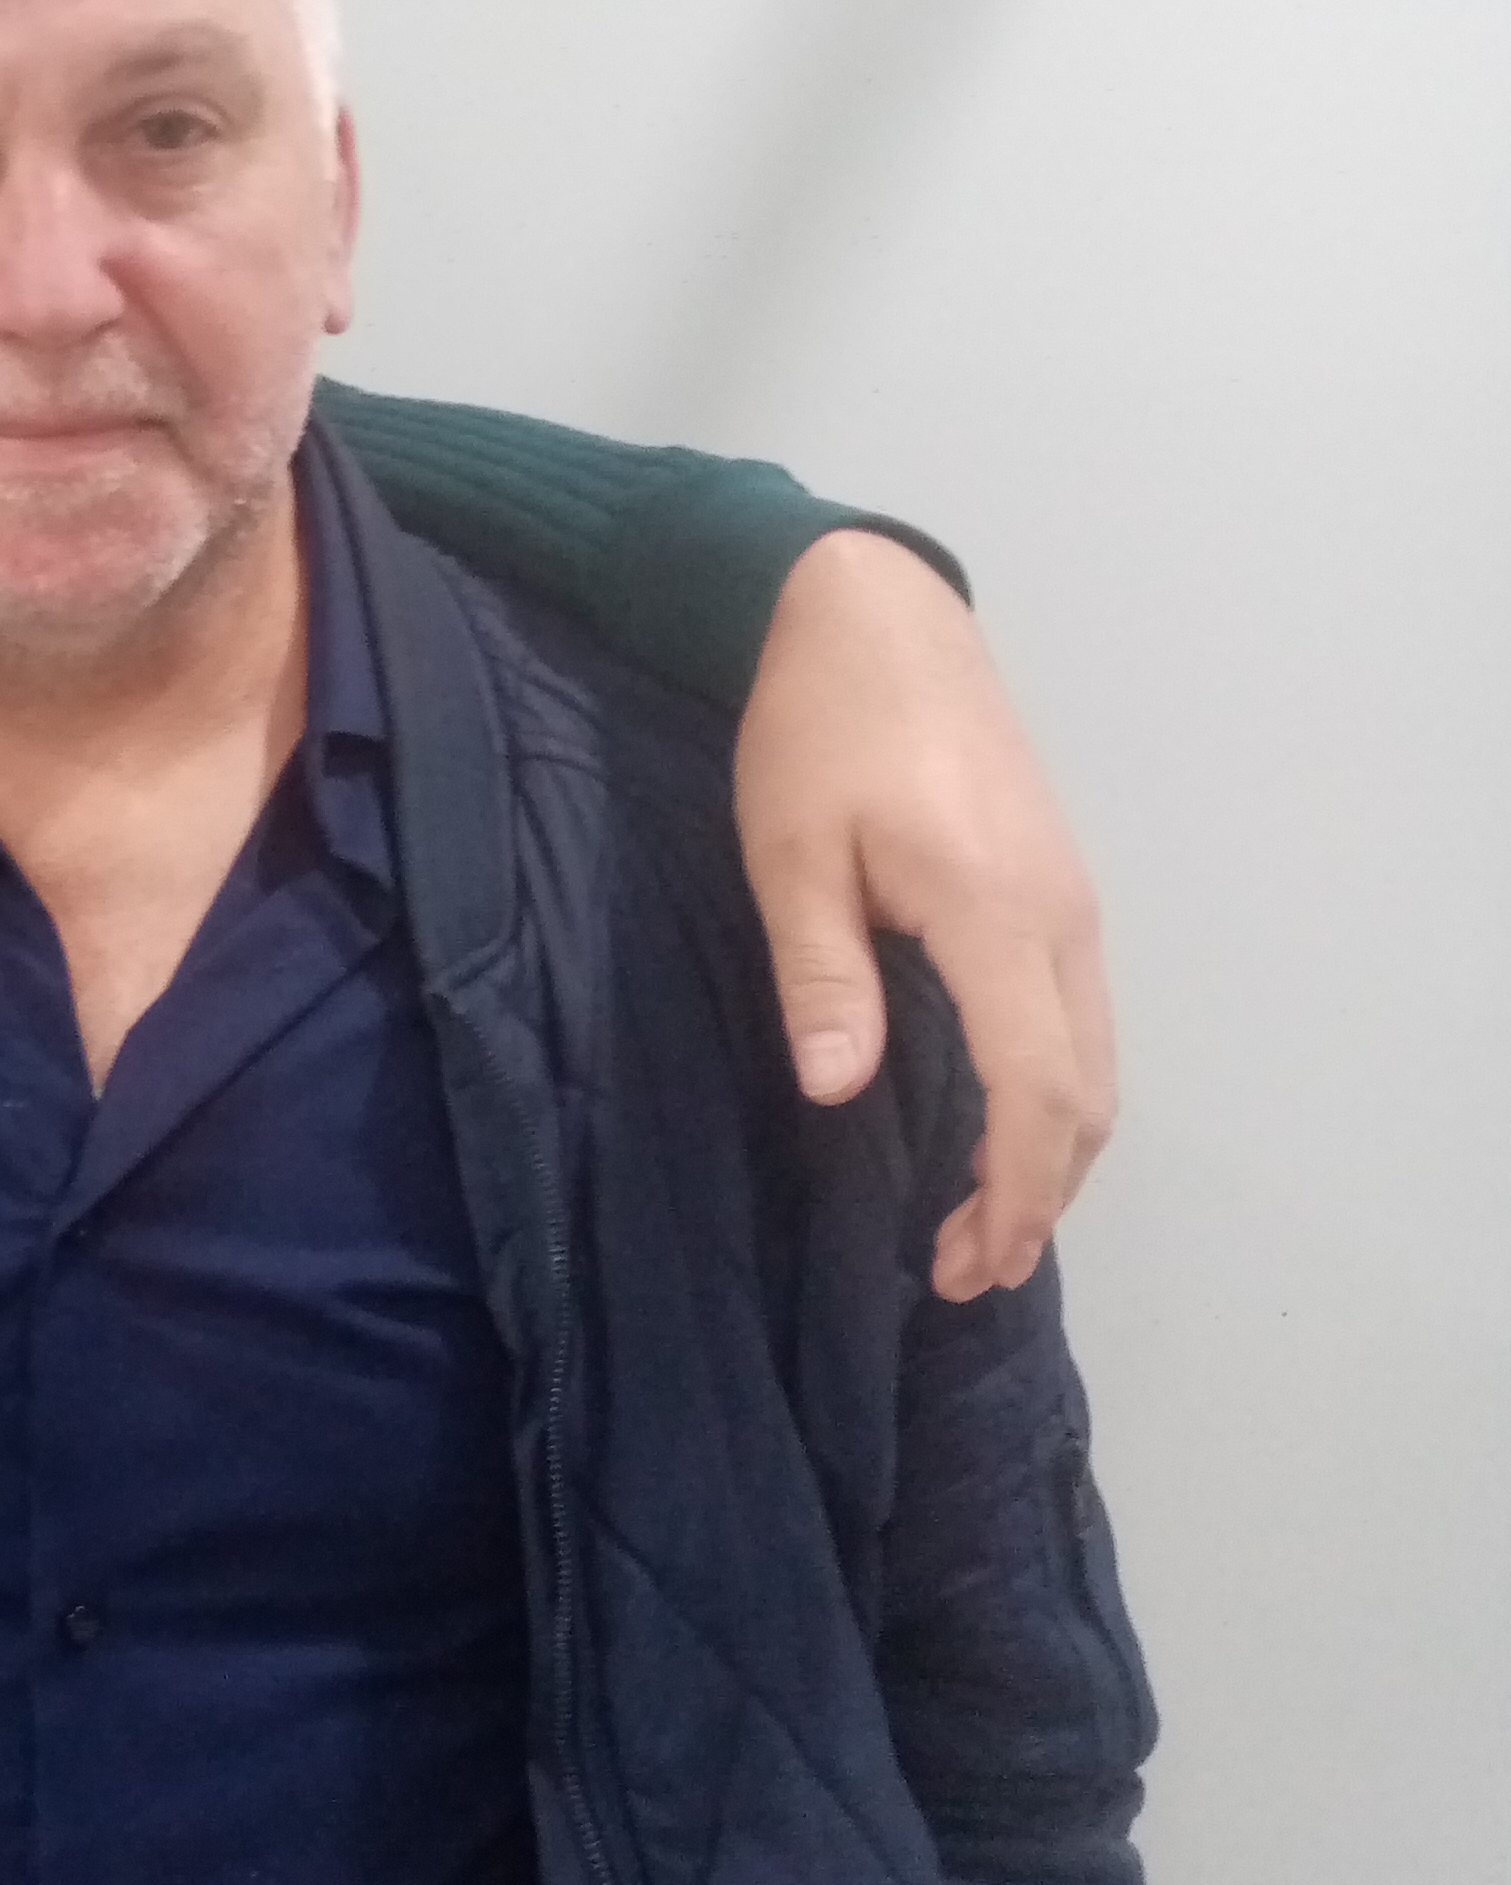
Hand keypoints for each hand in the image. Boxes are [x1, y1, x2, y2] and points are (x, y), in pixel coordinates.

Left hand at [735, 531, 1116, 1299]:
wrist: (877, 616)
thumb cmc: (817, 727)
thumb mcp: (790, 850)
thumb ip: (822, 972)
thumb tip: (841, 1093)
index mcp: (994, 912)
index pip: (1036, 1089)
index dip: (1013, 1192)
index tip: (967, 1261)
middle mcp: (1061, 918)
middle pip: (1087, 1093)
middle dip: (1039, 1197)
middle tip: (965, 1268)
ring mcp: (1072, 901)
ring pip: (1095, 1060)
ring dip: (1053, 1152)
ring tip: (984, 1222)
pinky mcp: (1059, 886)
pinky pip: (1079, 1018)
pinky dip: (1055, 1093)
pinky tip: (1001, 1122)